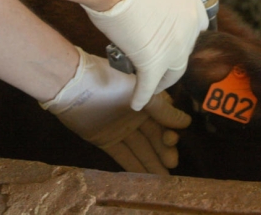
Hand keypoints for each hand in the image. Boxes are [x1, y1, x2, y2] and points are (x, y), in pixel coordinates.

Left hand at [40, 47, 191, 173]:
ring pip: (140, 148)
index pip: (163, 119)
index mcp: (144, 100)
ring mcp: (120, 129)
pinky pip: (122, 155)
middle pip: (153, 136)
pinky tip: (145, 177)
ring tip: (165, 178)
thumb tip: (186, 123)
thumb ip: (162, 109)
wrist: (74, 86)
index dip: (169, 131)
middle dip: (163, 149)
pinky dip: (133, 166)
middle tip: (172, 163)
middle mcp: (134, 116)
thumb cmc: (111, 82)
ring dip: (152, 162)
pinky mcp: (105, 141)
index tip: (172, 139)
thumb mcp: (140, 92)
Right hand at [83, 0, 208, 109]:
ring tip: (152, 86)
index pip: (198, 25)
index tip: (176, 42)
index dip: (185, 36)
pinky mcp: (154, 62)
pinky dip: (142, 95)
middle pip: (187, 52)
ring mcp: (175, 46)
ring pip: (173, 73)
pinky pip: (149, 85)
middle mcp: (189, 25)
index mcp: (191, 0)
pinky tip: (136, 102)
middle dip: (175, 61)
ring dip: (162, 81)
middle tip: (163, 65)